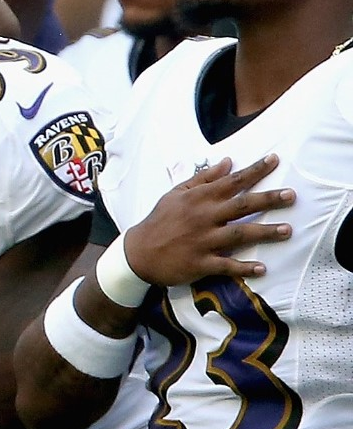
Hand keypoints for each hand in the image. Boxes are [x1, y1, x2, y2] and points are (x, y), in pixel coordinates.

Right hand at [121, 155, 294, 287]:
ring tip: (286, 230)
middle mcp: (203, 217)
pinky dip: (243, 267)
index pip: (231, 181)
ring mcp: (202, 241)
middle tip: (291, 196)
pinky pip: (225, 265)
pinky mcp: (199, 263)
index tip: (274, 160)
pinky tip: (261, 268)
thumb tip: (227, 163)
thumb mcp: (175, 194)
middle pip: (241, 206)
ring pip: (239, 235)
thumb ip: (202, 179)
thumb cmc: (158, 221)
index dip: (254, 170)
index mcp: (198, 199)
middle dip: (268, 199)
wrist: (136, 253)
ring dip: (264, 232)